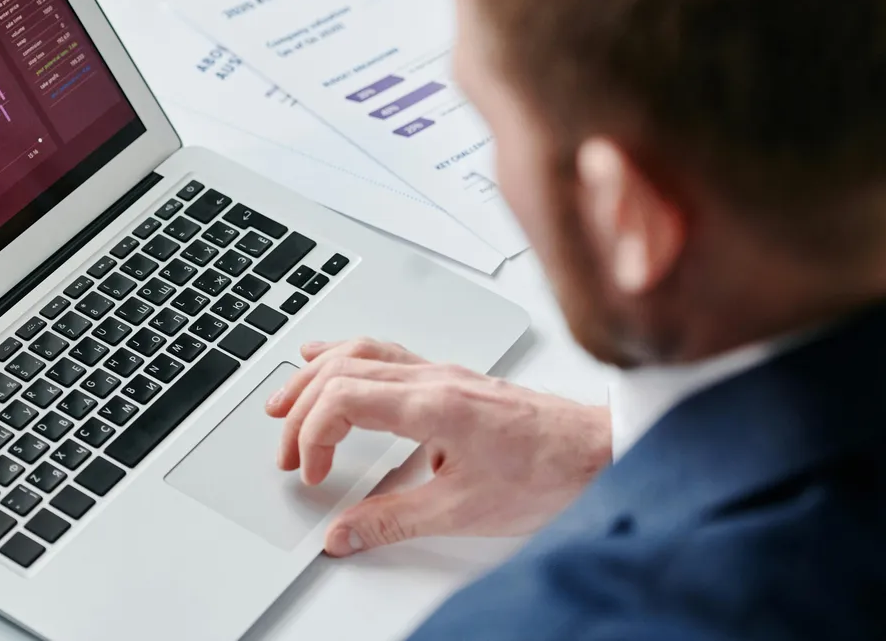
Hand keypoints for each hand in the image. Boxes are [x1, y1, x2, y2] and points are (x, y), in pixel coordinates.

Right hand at [266, 339, 610, 555]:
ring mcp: (441, 371)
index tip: (312, 474)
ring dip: (315, 375)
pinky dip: (346, 357)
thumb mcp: (464, 511)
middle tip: (285, 451)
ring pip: (360, 352)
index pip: (343, 399)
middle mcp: (432, 376)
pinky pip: (384, 351)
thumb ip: (393, 521)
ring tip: (285, 400)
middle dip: (301, 408)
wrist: (599, 451)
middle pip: (341, 370)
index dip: (312, 436)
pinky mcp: (450, 377)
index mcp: (432, 404)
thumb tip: (342, 533)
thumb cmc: (548, 472)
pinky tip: (333, 360)